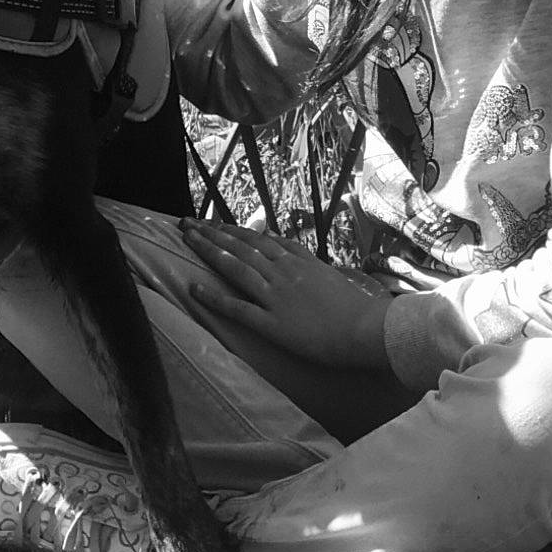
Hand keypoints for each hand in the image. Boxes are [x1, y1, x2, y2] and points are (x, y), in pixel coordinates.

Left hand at [178, 217, 393, 369]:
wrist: (366, 328)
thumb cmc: (351, 305)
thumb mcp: (324, 271)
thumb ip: (300, 256)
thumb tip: (277, 238)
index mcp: (296, 260)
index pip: (256, 238)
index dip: (231, 230)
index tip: (212, 223)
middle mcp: (282, 271)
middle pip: (239, 246)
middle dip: (210, 233)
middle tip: (186, 222)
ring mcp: (275, 295)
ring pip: (235, 266)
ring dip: (208, 251)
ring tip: (187, 239)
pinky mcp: (272, 323)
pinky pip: (238, 308)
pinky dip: (214, 297)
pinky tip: (194, 288)